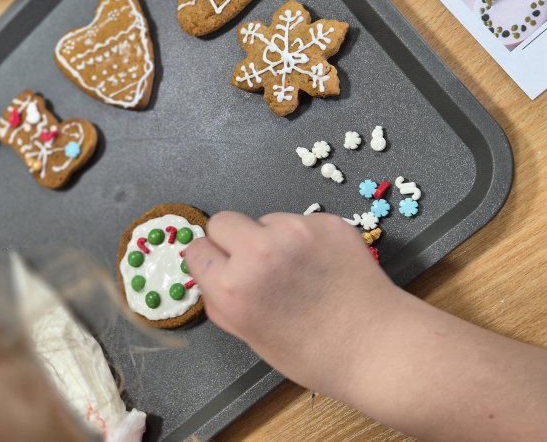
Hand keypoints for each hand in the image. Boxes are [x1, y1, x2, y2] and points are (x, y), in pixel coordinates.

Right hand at [185, 211, 404, 389]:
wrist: (376, 346)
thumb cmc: (312, 353)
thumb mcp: (250, 336)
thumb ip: (222, 301)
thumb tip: (211, 275)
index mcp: (232, 287)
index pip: (196, 249)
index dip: (211, 261)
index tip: (223, 268)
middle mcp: (258, 253)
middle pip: (222, 221)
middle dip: (233, 239)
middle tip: (255, 262)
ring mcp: (295, 232)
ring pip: (264, 219)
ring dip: (272, 238)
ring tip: (299, 270)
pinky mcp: (326, 221)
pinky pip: (300, 221)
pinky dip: (306, 238)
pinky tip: (323, 265)